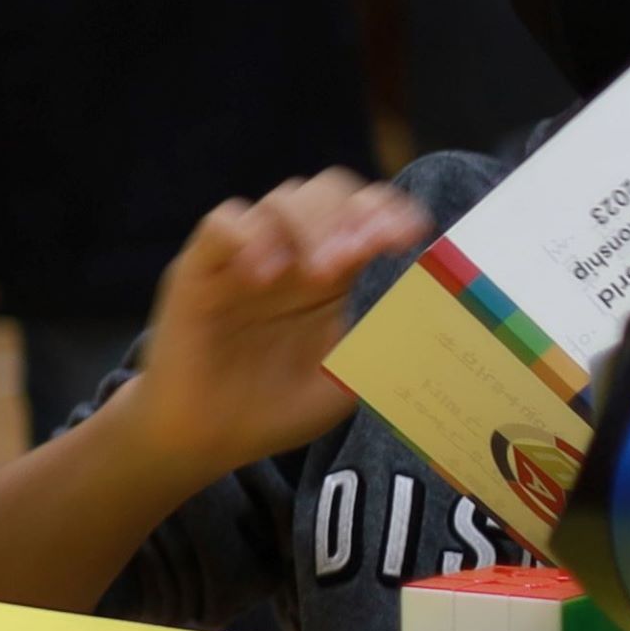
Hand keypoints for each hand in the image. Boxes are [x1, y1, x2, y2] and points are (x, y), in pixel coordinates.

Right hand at [122, 172, 438, 475]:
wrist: (206, 438)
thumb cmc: (276, 409)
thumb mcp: (346, 381)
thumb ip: (380, 345)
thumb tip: (430, 312)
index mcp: (332, 275)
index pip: (365, 213)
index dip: (389, 211)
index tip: (408, 235)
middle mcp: (292, 256)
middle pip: (328, 192)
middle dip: (350, 215)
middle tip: (358, 256)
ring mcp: (246, 259)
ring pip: (282, 199)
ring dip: (309, 225)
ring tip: (317, 274)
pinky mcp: (199, 269)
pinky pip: (222, 223)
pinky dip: (248, 234)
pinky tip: (263, 273)